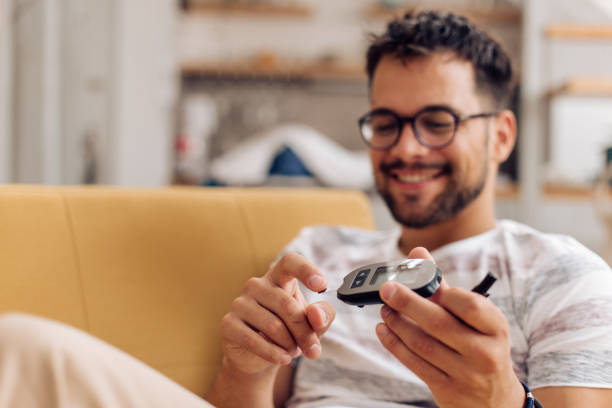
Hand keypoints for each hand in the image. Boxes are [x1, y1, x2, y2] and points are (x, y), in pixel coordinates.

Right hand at [220, 252, 335, 374]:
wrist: (260, 357)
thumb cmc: (290, 332)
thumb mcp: (313, 324)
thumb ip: (322, 316)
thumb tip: (316, 315)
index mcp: (279, 277)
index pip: (290, 262)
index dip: (306, 270)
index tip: (321, 285)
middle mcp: (257, 285)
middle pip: (287, 305)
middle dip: (304, 332)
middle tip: (313, 349)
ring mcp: (240, 303)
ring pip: (273, 326)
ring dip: (289, 344)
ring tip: (292, 350)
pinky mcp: (229, 323)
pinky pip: (253, 340)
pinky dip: (273, 353)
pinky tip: (282, 358)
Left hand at [375, 247, 524, 407]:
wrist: (495, 399)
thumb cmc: (481, 346)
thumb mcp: (476, 320)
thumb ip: (445, 287)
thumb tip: (418, 253)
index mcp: (496, 328)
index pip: (469, 304)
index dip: (443, 291)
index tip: (422, 282)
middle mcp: (485, 353)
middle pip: (439, 323)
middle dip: (407, 302)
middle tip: (387, 289)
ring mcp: (466, 374)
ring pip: (422, 344)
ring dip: (397, 323)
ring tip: (384, 309)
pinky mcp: (448, 390)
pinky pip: (414, 363)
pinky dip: (394, 344)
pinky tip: (383, 330)